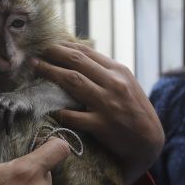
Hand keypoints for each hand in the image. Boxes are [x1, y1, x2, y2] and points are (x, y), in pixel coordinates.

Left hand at [33, 43, 163, 184]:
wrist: (149, 140)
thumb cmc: (135, 111)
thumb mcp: (126, 84)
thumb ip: (106, 72)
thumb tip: (79, 56)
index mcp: (119, 71)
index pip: (87, 52)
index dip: (64, 46)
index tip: (48, 44)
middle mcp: (113, 83)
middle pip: (76, 62)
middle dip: (53, 53)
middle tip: (35, 51)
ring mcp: (107, 104)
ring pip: (72, 81)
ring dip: (50, 72)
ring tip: (35, 67)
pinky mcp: (102, 125)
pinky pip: (73, 116)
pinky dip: (59, 110)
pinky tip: (46, 107)